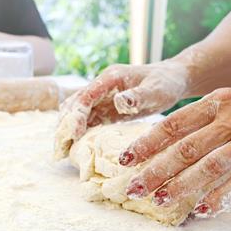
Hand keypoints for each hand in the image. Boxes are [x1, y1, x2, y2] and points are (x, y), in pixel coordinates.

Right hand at [54, 61, 188, 159]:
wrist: (172, 79)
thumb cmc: (166, 83)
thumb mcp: (156, 90)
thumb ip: (138, 96)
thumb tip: (119, 101)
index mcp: (110, 78)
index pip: (86, 96)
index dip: (76, 114)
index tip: (73, 133)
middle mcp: (100, 87)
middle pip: (74, 105)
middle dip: (64, 126)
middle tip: (59, 149)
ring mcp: (100, 98)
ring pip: (75, 113)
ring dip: (66, 130)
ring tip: (60, 152)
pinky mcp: (104, 109)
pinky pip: (85, 121)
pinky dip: (77, 133)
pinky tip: (74, 148)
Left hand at [121, 84, 230, 217]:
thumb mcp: (230, 101)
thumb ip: (201, 119)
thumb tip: (166, 142)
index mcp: (216, 103)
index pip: (173, 125)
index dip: (146, 143)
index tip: (125, 159)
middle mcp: (230, 120)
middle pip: (185, 149)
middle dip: (156, 171)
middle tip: (134, 188)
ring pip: (209, 166)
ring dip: (182, 186)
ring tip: (160, 201)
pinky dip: (222, 197)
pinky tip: (202, 210)